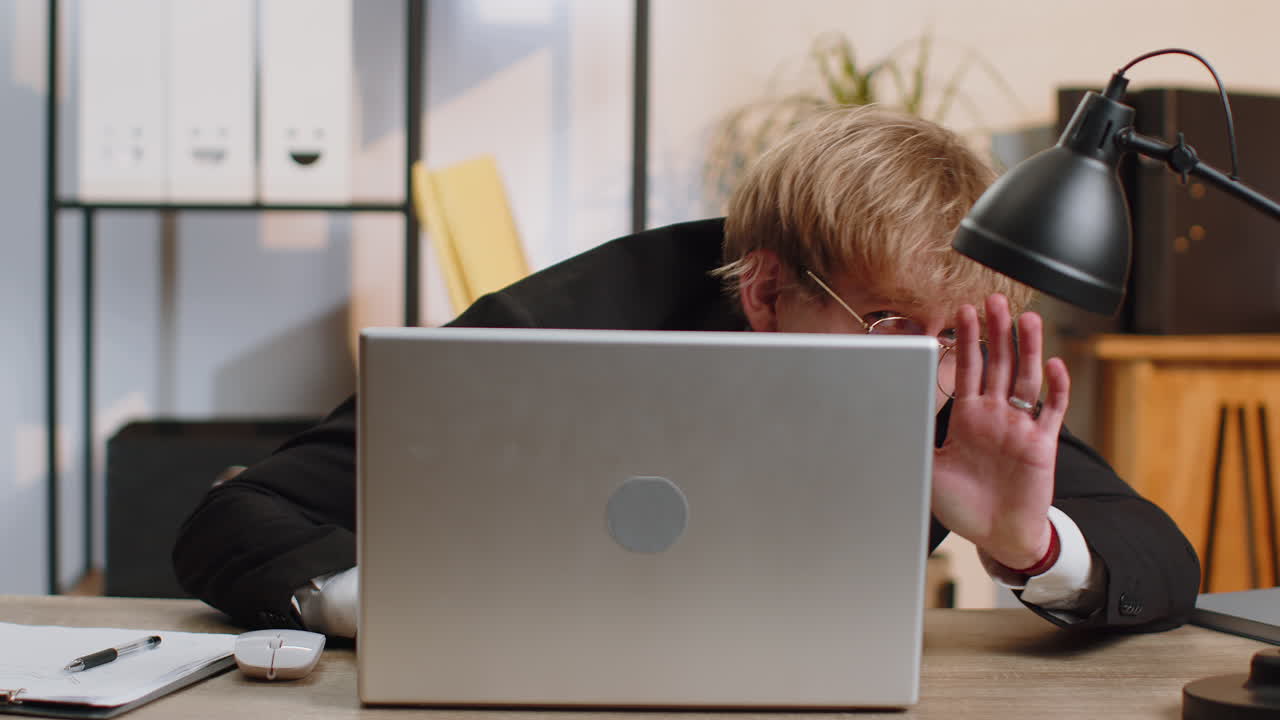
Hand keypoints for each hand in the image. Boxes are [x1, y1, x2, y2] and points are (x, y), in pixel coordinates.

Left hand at [931, 294, 1069, 569]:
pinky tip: (1056, 364)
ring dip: (1028, 349)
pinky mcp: (1042, 444)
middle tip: (995, 299)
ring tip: (1027, 318)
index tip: (964, 311)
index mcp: (968, 417)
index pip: (968, 369)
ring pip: (1026, 379)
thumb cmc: (964, 505)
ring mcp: (1020, 427)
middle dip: (996, 332)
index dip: (967, 341)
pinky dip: (1056, 388)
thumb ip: (916, 440)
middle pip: (999, 364)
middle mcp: (996, 416)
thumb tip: (887, 417)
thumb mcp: (930, 469)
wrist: (997, 536)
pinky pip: (1052, 411)